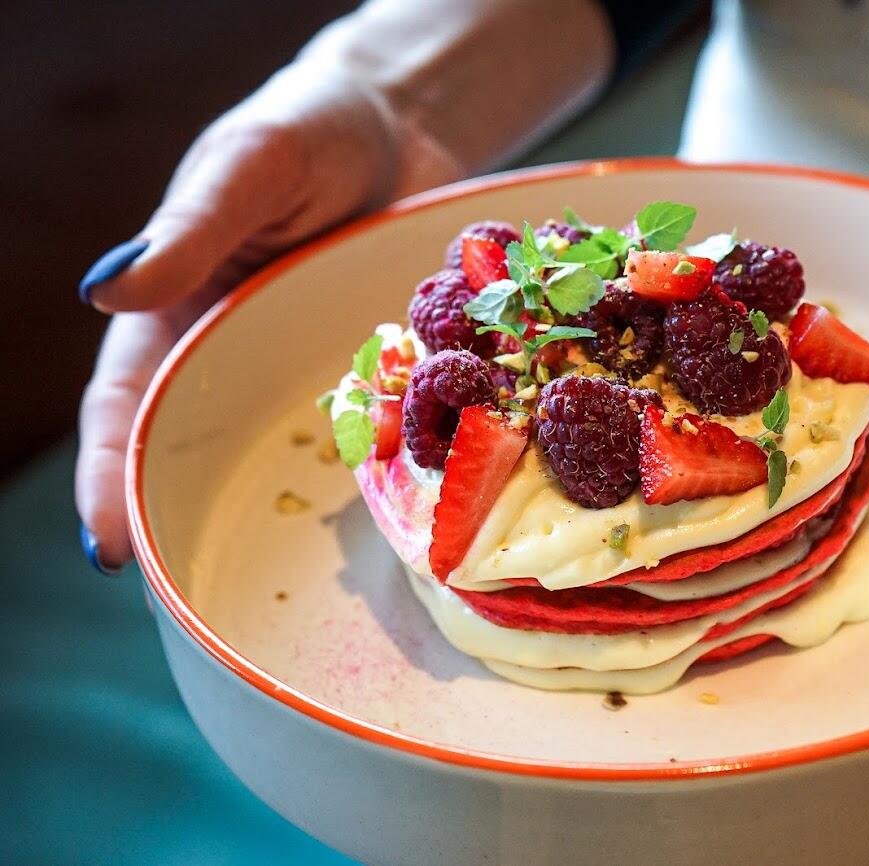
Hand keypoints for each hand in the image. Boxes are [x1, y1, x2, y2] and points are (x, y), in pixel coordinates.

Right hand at [74, 0, 614, 573]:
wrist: (401, 126)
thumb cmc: (307, 132)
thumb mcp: (246, 170)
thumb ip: (189, 229)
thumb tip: (106, 293)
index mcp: (181, 312)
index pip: (125, 408)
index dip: (109, 479)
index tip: (111, 548)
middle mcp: (240, 353)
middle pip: (197, 450)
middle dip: (186, 520)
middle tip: (189, 595)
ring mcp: (310, 368)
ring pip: (285, 453)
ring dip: (283, 511)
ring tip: (287, 585)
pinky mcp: (384, 368)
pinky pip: (379, 427)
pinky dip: (382, 467)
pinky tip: (402, 510)